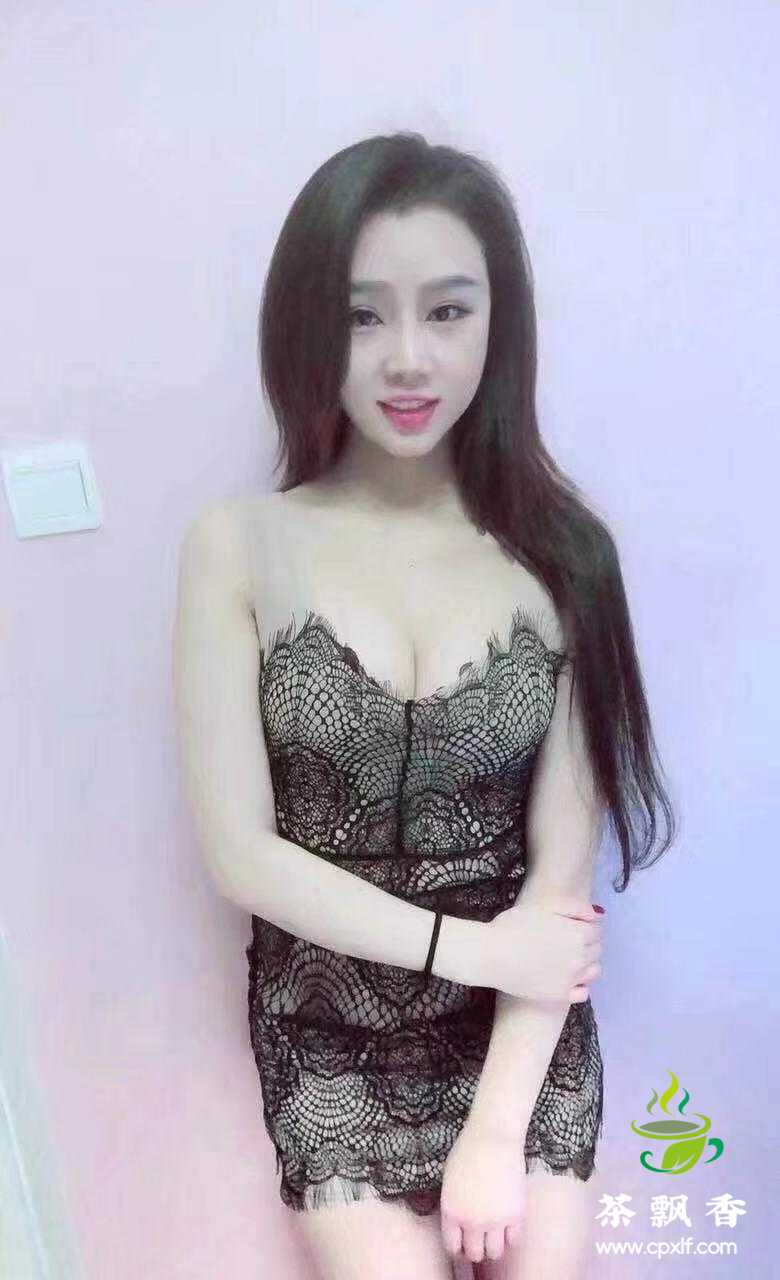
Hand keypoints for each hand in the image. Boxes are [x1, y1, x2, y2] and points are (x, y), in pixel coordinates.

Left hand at [440, 1122, 526, 1264]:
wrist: (493, 1137)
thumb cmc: (468, 1151)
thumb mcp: (449, 1181)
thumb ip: (452, 1206)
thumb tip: (458, 1224)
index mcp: (451, 1212)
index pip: (453, 1247)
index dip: (459, 1247)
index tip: (465, 1242)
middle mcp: (471, 1221)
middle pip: (475, 1254)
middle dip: (476, 1248)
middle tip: (481, 1238)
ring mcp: (495, 1220)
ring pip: (495, 1253)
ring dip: (494, 1245)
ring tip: (495, 1233)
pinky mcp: (516, 1215)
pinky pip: (514, 1240)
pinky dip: (511, 1236)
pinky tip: (509, 1223)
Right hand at [486, 893, 602, 1002]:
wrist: (491, 955)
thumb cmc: (514, 926)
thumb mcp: (545, 907)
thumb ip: (575, 908)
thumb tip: (597, 916)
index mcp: (578, 934)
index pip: (597, 930)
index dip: (585, 926)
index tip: (571, 926)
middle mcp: (581, 958)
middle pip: (597, 950)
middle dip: (587, 943)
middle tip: (566, 940)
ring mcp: (572, 979)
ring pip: (594, 971)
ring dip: (587, 963)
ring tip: (567, 959)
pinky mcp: (561, 996)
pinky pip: (583, 993)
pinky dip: (579, 985)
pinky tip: (566, 978)